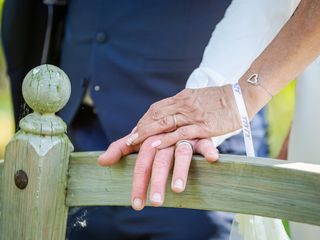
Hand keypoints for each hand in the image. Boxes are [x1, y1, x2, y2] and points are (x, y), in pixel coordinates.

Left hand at [98, 134, 218, 209]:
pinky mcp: (201, 136)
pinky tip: (212, 159)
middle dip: (157, 181)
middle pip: (159, 159)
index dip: (138, 182)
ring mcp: (183, 136)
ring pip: (181, 152)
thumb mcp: (139, 139)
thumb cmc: (157, 131)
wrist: (178, 111)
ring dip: (180, 170)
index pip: (141, 161)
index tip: (136, 203)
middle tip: (156, 202)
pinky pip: (205, 142)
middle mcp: (165, 137)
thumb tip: (101, 161)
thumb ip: (121, 148)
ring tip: (178, 189)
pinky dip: (208, 149)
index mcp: (149, 138)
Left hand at [127, 85, 241, 148]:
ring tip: (135, 143)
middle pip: (156, 114)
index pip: (157, 108)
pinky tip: (156, 145)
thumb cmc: (219, 100)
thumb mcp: (197, 99)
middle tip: (129, 140)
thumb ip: (183, 106)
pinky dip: (167, 138)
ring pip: (165, 122)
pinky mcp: (203, 126)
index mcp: (182, 97)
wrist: (240, 97)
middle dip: (141, 127)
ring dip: (148, 132)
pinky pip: (181, 132)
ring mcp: (193, 114)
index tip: (135, 130)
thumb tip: (171, 115)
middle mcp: (184, 104)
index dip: (144, 120)